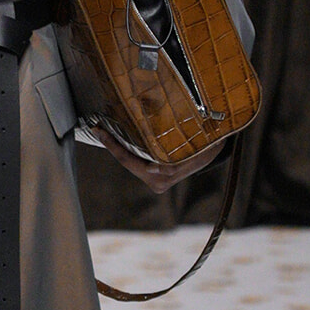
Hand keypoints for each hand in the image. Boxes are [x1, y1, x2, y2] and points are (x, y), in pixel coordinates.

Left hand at [93, 130, 229, 194]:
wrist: (212, 150)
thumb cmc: (205, 144)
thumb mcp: (197, 150)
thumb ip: (175, 164)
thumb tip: (153, 168)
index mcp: (164, 176)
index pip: (131, 160)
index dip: (114, 146)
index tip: (100, 132)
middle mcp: (157, 181)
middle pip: (127, 162)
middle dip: (112, 145)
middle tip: (96, 128)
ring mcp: (155, 180)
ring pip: (131, 162)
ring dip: (117, 147)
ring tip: (103, 130)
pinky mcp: (153, 176)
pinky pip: (135, 161)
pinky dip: (126, 149)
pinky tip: (114, 137)